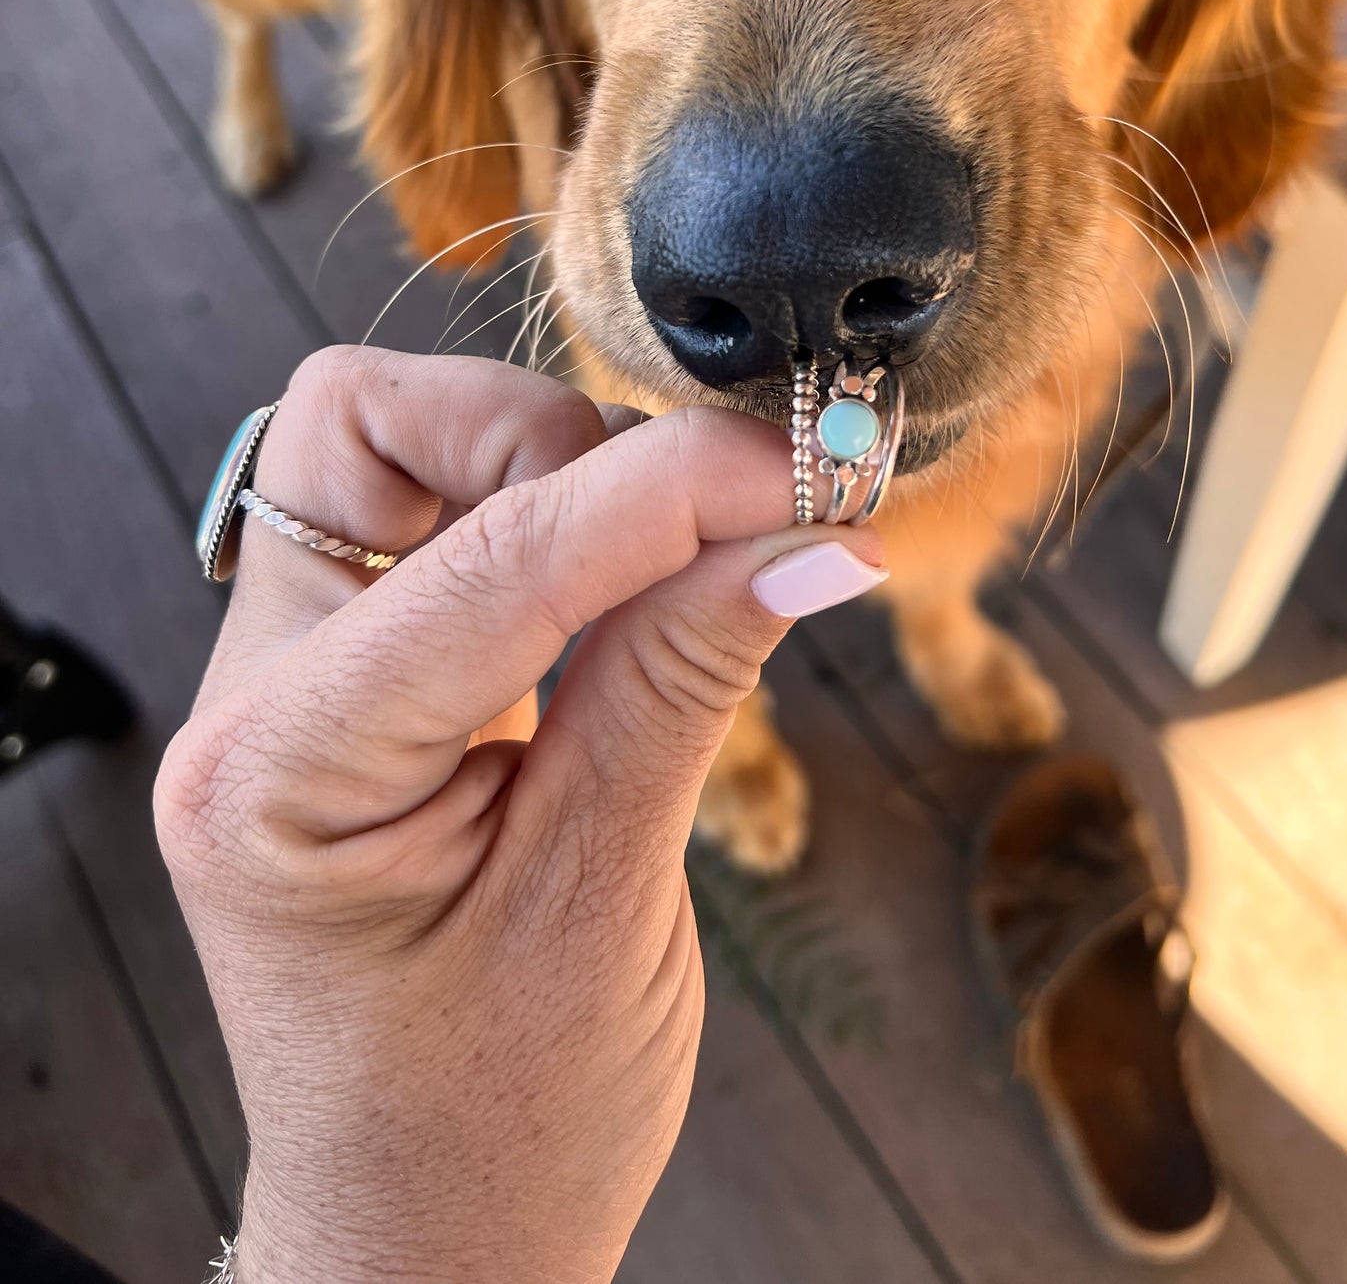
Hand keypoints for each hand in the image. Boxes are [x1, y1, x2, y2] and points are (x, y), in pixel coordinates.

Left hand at [156, 347, 885, 1283]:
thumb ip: (681, 682)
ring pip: (398, 446)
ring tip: (683, 572)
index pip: (495, 561)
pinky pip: (437, 522)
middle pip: (378, 432)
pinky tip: (641, 589)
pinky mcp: (357, 677)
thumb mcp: (602, 907)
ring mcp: (295, 680)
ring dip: (556, 474)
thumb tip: (799, 531)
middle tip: (723, 526)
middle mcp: (255, 699)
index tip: (803, 465)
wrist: (427, 1237)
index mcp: (280, 777)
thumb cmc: (496, 1126)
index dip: (668, 492)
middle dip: (564, 447)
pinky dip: (554, 524)